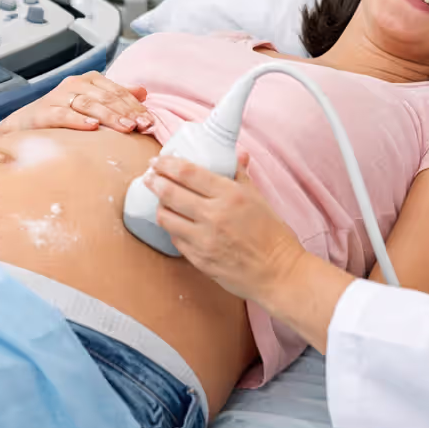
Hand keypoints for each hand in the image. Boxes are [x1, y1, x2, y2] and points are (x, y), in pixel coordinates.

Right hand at [0, 71, 154, 135]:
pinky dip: (78, 120)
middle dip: (127, 112)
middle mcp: (75, 84)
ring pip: (89, 104)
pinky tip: (92, 127)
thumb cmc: (62, 114)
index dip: (135, 106)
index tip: (151, 121)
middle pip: (106, 97)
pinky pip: (63, 114)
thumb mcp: (92, 104)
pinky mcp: (44, 111)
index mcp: (90, 80)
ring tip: (126, 128)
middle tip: (143, 126)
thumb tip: (143, 91)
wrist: (24, 125)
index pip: (118, 91)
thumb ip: (116, 96)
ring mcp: (58, 96)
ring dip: (110, 116)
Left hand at [147, 150, 306, 301]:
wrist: (279, 273)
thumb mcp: (259, 198)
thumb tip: (236, 154)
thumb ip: (240, 174)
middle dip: (154, 181)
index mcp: (229, 195)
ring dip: (160, 206)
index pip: (188, 173)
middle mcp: (214, 215)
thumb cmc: (273, 235)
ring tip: (161, 201)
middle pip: (170, 192)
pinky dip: (173, 228)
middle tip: (149, 176)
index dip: (166, 164)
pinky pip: (175, 239)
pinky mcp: (199, 259)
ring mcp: (204, 240)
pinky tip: (175, 223)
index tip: (157, 160)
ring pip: (166, 217)